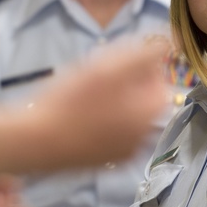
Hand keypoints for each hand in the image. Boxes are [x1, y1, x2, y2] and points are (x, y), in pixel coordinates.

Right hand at [28, 41, 168, 170]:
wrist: (35, 141)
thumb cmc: (71, 99)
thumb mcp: (110, 65)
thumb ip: (146, 53)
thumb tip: (170, 44)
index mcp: (152, 111)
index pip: (158, 77)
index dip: (136, 65)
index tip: (110, 63)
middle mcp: (146, 135)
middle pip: (143, 97)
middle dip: (123, 84)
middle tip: (92, 78)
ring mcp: (126, 152)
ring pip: (126, 115)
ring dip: (111, 102)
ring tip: (82, 98)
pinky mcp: (106, 162)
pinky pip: (111, 134)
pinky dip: (100, 123)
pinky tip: (78, 118)